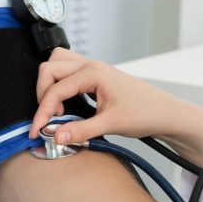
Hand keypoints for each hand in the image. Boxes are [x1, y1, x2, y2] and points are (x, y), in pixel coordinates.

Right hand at [29, 48, 181, 143]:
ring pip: (57, 64)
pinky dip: (60, 85)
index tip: (37, 130)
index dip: (42, 112)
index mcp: (93, 73)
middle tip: (48, 118)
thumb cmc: (145, 113)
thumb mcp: (111, 124)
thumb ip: (81, 130)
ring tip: (57, 109)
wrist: (165, 113)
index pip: (55, 89)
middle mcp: (91, 66)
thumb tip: (56, 136)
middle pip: (49, 68)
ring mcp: (93, 69)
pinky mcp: (95, 76)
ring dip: (49, 84)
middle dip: (42, 93)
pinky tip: (68, 106)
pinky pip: (68, 71)